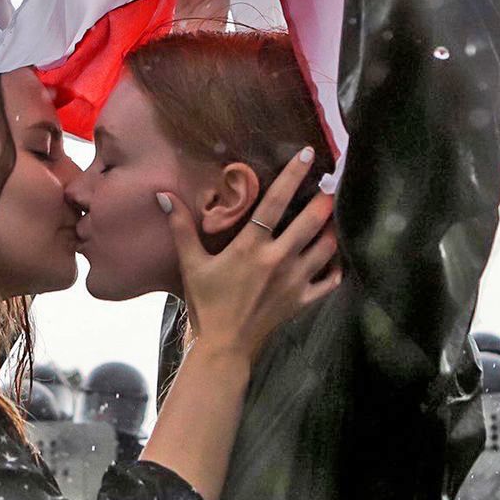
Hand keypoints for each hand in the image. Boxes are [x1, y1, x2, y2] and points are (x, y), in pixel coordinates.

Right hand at [159, 146, 340, 361]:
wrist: (224, 346)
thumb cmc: (207, 303)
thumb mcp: (191, 264)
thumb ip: (181, 227)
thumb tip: (163, 195)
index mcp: (251, 247)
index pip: (276, 202)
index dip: (293, 175)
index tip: (306, 153)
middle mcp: (278, 260)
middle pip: (311, 221)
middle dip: (324, 199)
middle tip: (331, 183)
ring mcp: (295, 281)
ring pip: (326, 247)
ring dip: (331, 229)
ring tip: (332, 214)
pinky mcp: (303, 300)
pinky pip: (330, 280)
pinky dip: (336, 266)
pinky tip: (334, 256)